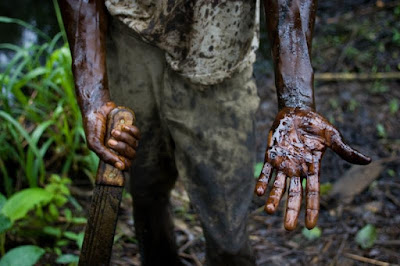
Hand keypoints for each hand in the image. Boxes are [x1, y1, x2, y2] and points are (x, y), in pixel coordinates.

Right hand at [83, 101, 139, 170]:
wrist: (96, 109)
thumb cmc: (93, 127)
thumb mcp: (94, 143)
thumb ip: (105, 155)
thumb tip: (120, 166)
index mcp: (112, 155)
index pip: (126, 165)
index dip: (126, 164)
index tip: (121, 160)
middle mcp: (121, 149)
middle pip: (132, 155)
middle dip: (122, 148)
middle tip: (110, 141)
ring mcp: (127, 139)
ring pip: (135, 144)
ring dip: (124, 138)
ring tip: (114, 131)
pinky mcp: (131, 130)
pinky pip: (137, 134)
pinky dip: (131, 131)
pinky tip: (123, 126)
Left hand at [255, 107, 370, 229]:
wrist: (297, 111)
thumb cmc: (316, 125)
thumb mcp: (332, 136)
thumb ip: (344, 150)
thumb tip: (368, 161)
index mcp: (312, 168)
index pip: (312, 193)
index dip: (312, 209)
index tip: (309, 227)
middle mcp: (296, 170)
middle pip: (294, 194)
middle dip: (291, 210)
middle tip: (288, 228)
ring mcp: (283, 164)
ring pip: (278, 186)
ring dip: (273, 198)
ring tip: (268, 211)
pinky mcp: (271, 155)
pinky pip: (265, 171)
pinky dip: (262, 181)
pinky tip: (258, 192)